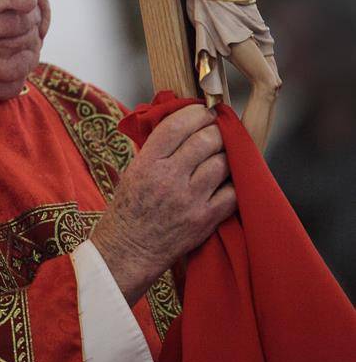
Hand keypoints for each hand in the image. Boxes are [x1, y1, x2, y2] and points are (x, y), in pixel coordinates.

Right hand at [90, 105, 235, 304]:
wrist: (128, 250)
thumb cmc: (130, 208)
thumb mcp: (134, 169)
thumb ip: (159, 146)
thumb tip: (186, 120)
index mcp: (147, 162)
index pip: (178, 125)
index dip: (196, 112)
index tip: (204, 110)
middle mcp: (168, 178)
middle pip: (205, 140)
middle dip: (215, 130)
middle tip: (217, 130)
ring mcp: (189, 200)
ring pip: (222, 162)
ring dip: (227, 154)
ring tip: (222, 154)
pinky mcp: (204, 220)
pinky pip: (232, 192)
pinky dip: (234, 182)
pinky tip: (227, 179)